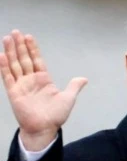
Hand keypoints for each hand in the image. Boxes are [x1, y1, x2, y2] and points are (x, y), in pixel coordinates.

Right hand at [0, 30, 86, 150]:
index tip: (28, 37)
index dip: (32, 49)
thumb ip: (74, 87)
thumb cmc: (56, 115)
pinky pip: (7, 77)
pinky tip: (1, 55)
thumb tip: (83, 79)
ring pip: (15, 64)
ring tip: (7, 38)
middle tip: (15, 32)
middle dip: (20, 46)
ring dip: (10, 52)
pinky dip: (4, 66)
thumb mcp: (68, 98)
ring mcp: (21, 85)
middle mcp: (31, 80)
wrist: (45, 128)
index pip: (37, 60)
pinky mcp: (14, 92)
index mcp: (44, 79)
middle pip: (24, 59)